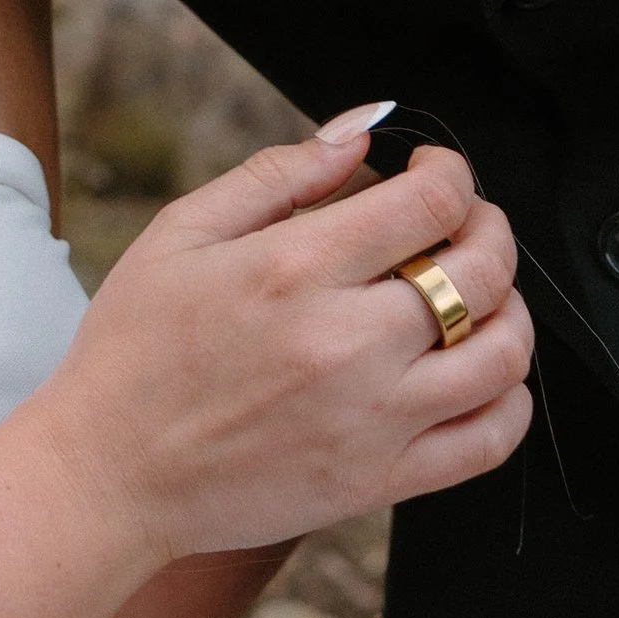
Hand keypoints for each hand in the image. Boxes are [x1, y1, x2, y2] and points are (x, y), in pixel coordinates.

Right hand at [34, 130, 531, 569]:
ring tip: (478, 294)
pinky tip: (481, 372)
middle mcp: (346, 344)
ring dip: (509, 310)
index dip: (451, 173)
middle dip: (488, 229)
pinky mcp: (379, 483)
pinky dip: (508, 398)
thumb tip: (359, 134)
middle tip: (465, 222)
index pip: (430, 203)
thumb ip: (279, 174)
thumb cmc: (135, 351)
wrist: (109, 474)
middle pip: (481, 271)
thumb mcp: (183, 233)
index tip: (435, 171)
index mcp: (295, 270)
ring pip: (502, 356)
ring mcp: (371, 420)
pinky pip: (488, 442)